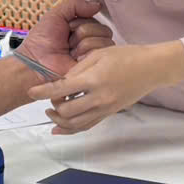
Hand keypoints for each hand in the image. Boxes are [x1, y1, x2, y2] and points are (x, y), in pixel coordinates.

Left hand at [20, 0, 110, 77]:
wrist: (36, 62)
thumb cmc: (41, 42)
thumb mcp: (56, 15)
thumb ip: (76, 5)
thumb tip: (97, 5)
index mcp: (82, 29)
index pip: (97, 18)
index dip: (80, 21)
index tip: (67, 27)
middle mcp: (90, 41)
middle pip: (103, 28)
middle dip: (82, 32)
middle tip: (68, 41)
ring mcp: (93, 55)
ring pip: (103, 40)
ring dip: (82, 44)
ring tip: (70, 52)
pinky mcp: (95, 67)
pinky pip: (101, 53)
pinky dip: (86, 54)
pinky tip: (75, 60)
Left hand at [32, 40, 183, 134]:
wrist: (152, 69)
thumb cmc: (127, 56)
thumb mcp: (99, 54)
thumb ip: (78, 69)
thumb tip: (63, 82)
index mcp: (94, 79)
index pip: (61, 89)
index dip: (42, 91)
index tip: (31, 91)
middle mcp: (98, 98)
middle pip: (66, 111)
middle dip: (53, 106)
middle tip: (49, 98)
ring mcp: (105, 108)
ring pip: (75, 123)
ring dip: (59, 120)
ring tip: (52, 112)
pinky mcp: (109, 113)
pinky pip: (87, 126)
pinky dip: (71, 129)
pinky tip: (60, 129)